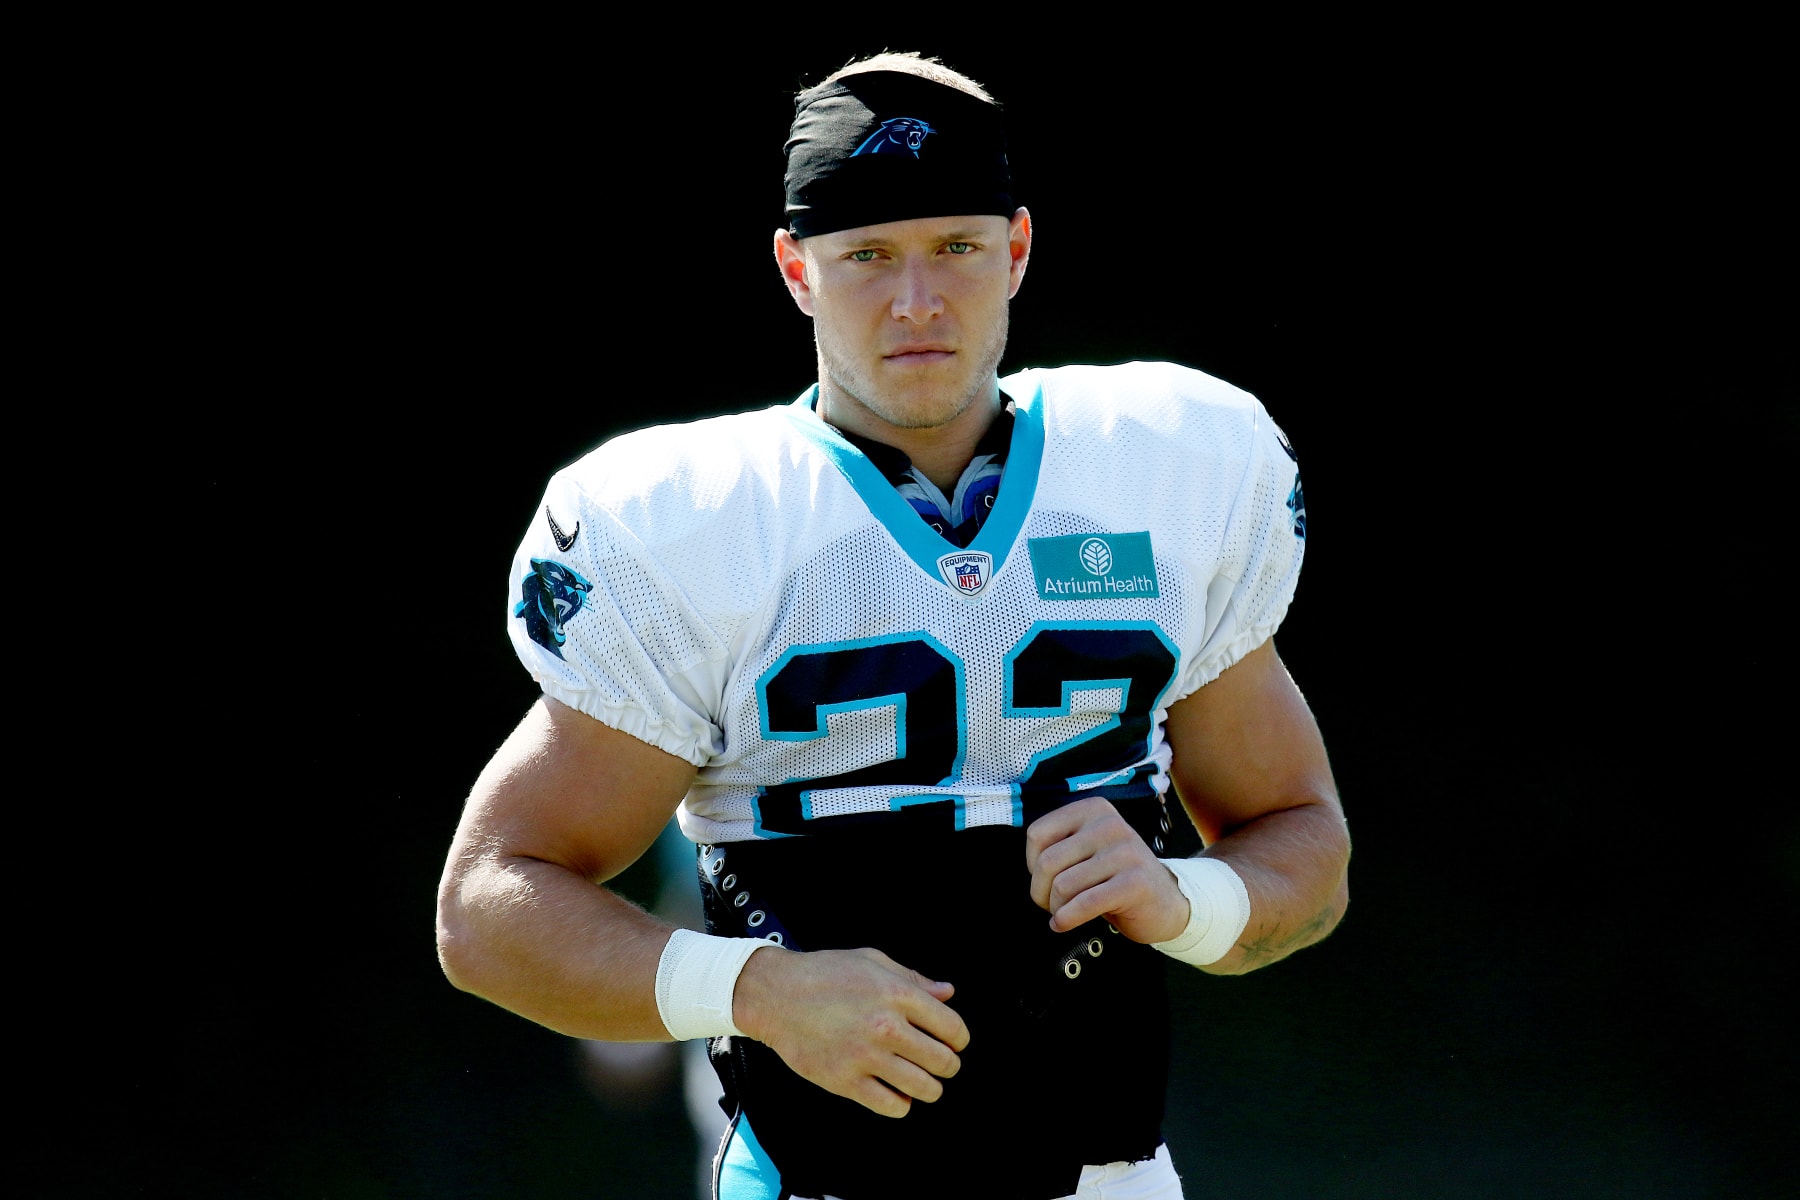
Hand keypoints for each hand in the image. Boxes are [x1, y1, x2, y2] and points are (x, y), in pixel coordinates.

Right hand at [732, 945, 968, 1118]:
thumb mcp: (872, 961)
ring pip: (923, 1088)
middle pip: (943, 1062)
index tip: (953, 1043)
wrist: (776, 995)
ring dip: (930, 1088)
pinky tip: (896, 1091)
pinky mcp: (845, 1081)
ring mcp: (865, 1056)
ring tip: (922, 1081)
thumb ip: (914, 979)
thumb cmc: (825, 973)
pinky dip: (901, 1103)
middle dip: (948, 1066)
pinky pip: (891, 1105)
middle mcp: (886, 1026)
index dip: (959, 1039)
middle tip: (940, 1065)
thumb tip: (948, 993)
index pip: (952, 1028)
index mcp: (897, 993)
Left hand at [1025, 795, 1189, 942]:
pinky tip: (1064, 924)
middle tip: (1051, 904)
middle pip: (1047, 862)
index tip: (1044, 879)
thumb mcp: (1088, 849)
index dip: (1031, 864)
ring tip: (1064, 913)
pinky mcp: (1134, 883)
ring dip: (1056, 908)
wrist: (1166, 902)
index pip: (1037, 834)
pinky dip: (1067, 919)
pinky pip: (1084, 903)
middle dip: (1041, 892)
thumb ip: (1060, 846)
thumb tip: (1029, 868)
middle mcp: (1109, 824)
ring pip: (1063, 885)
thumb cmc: (1115, 877)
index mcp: (1093, 810)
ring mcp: (1125, 852)